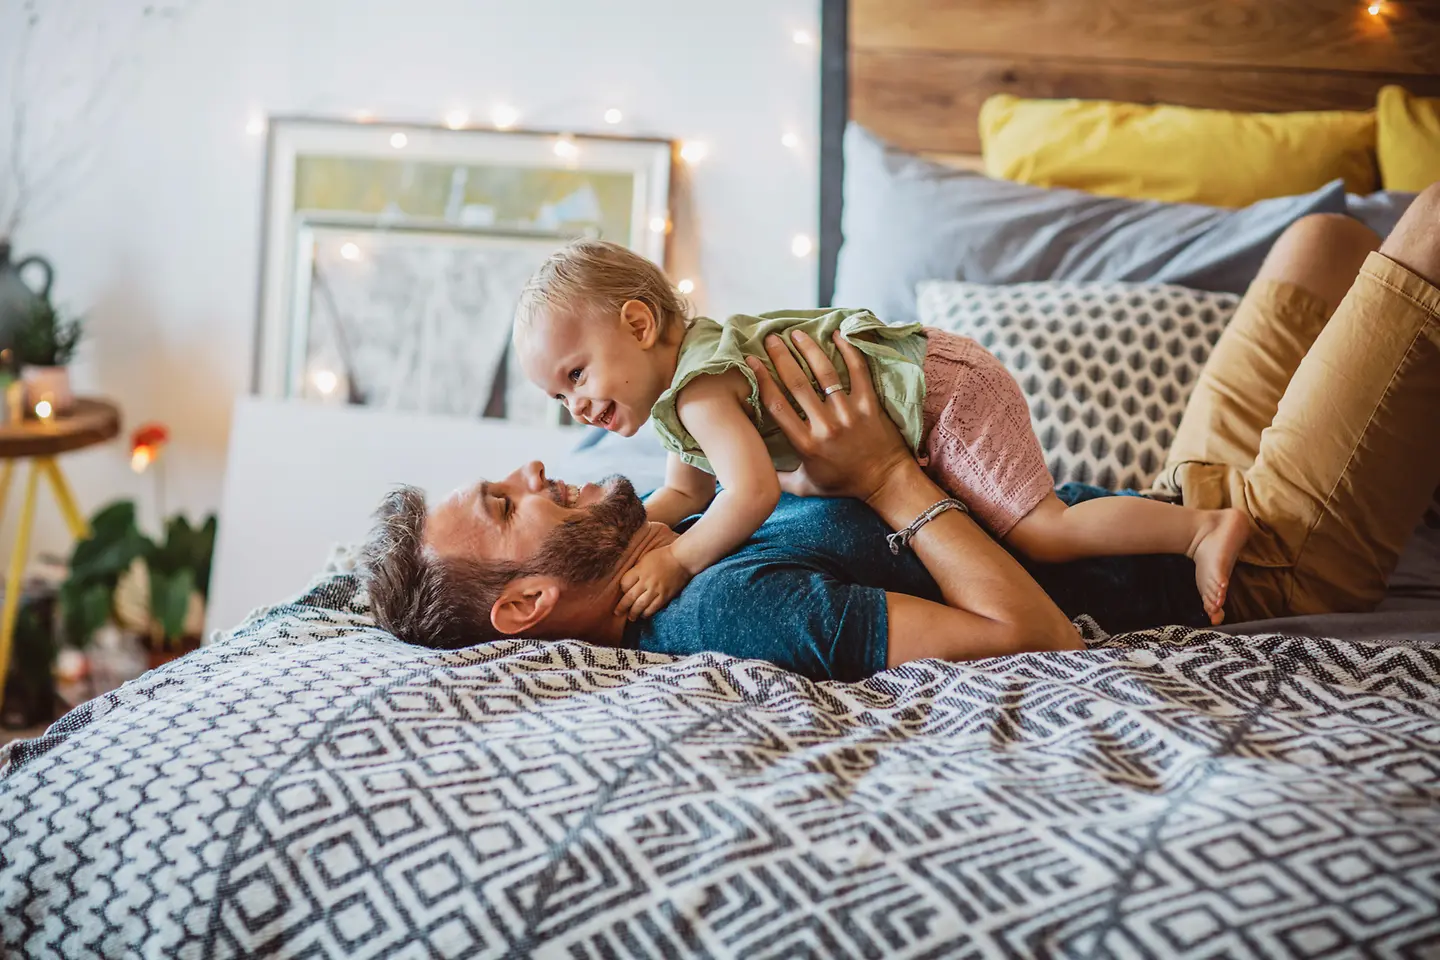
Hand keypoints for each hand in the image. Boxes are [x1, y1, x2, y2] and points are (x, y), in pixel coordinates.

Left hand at [616, 545, 691, 620]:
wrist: (681, 559)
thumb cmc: (662, 556)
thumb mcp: (644, 559)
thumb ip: (636, 571)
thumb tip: (628, 582)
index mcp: (639, 570)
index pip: (624, 583)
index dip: (622, 589)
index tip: (623, 592)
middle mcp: (646, 581)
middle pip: (629, 597)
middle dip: (622, 607)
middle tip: (617, 612)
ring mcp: (655, 590)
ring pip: (640, 605)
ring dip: (633, 613)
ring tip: (630, 617)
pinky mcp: (665, 596)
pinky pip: (653, 608)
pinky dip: (646, 613)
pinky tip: (643, 615)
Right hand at [745, 329, 916, 501]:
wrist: (886, 482)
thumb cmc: (844, 483)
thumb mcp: (805, 486)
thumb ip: (777, 478)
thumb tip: (752, 469)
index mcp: (806, 445)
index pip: (776, 405)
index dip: (761, 380)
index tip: (751, 361)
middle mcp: (825, 427)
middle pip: (797, 383)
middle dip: (781, 357)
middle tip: (770, 338)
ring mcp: (849, 414)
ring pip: (824, 374)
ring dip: (809, 349)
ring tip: (797, 334)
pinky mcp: (870, 405)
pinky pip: (858, 372)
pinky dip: (848, 351)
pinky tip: (838, 335)